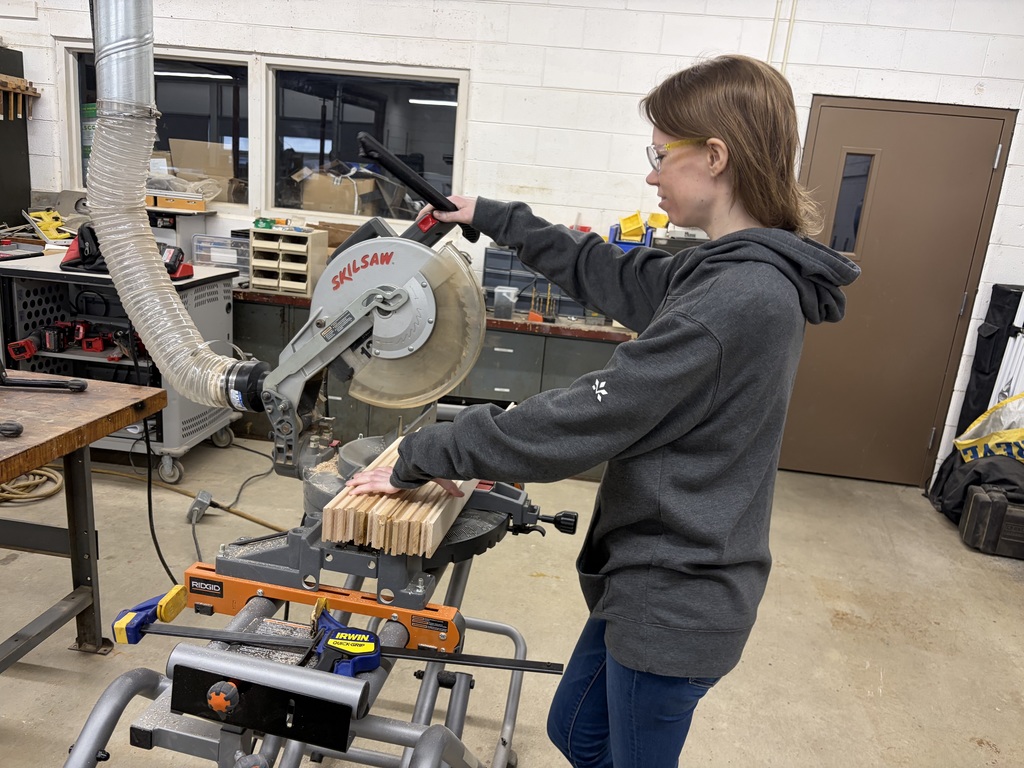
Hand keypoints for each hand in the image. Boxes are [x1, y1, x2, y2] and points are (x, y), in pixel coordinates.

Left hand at [345, 467, 464, 497]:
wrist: (422, 462)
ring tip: (349, 485)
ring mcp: (387, 477)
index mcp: (403, 472)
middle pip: (375, 475)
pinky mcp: (385, 482)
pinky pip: (369, 486)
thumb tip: (461, 493)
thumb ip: (448, 487)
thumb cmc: (428, 467)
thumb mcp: (438, 479)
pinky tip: (352, 490)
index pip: (390, 474)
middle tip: (354, 480)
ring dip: (359, 482)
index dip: (382, 474)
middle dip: (365, 477)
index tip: (376, 475)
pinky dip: (360, 488)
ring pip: (369, 480)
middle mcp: (393, 473)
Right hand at [421, 195, 476, 226]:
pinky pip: (447, 214)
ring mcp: (456, 206)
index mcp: (453, 200)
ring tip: (429, 224)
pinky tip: (440, 222)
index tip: (419, 217)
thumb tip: (437, 215)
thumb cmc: (480, 212)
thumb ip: (449, 216)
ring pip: (441, 211)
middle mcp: (454, 201)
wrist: (490, 214)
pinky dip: (442, 218)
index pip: (434, 204)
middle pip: (436, 208)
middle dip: (429, 215)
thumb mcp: (463, 216)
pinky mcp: (459, 210)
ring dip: (436, 217)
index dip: (425, 211)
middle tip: (423, 224)